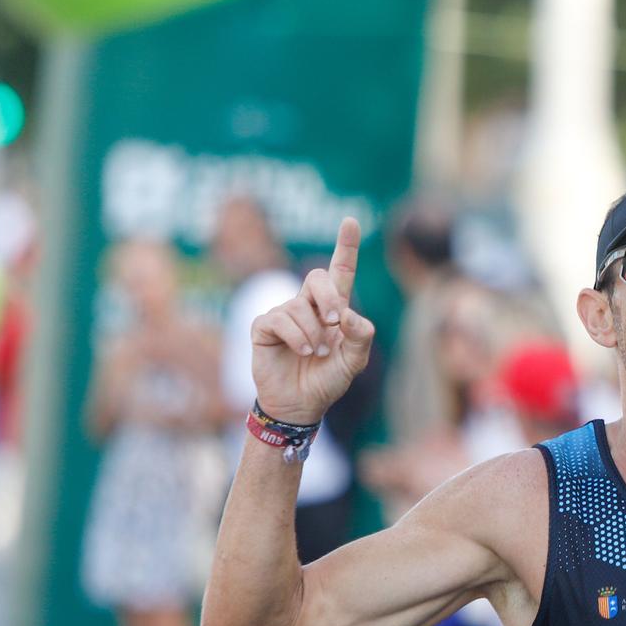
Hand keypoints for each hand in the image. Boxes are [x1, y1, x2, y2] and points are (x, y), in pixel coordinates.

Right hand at [250, 217, 375, 425]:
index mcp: (334, 308)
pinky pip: (280, 320)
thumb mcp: (354, 360)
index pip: (341, 271)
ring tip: (317, 353)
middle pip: (318, 277)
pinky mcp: (264, 327)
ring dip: (314, 332)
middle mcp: (308, 305)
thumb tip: (346, 313)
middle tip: (336, 322)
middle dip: (329, 297)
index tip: (351, 220)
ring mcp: (284, 314)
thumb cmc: (328, 379)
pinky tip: (303, 351)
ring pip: (300, 306)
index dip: (345, 246)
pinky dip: (296, 336)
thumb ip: (360, 335)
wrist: (301, 404)